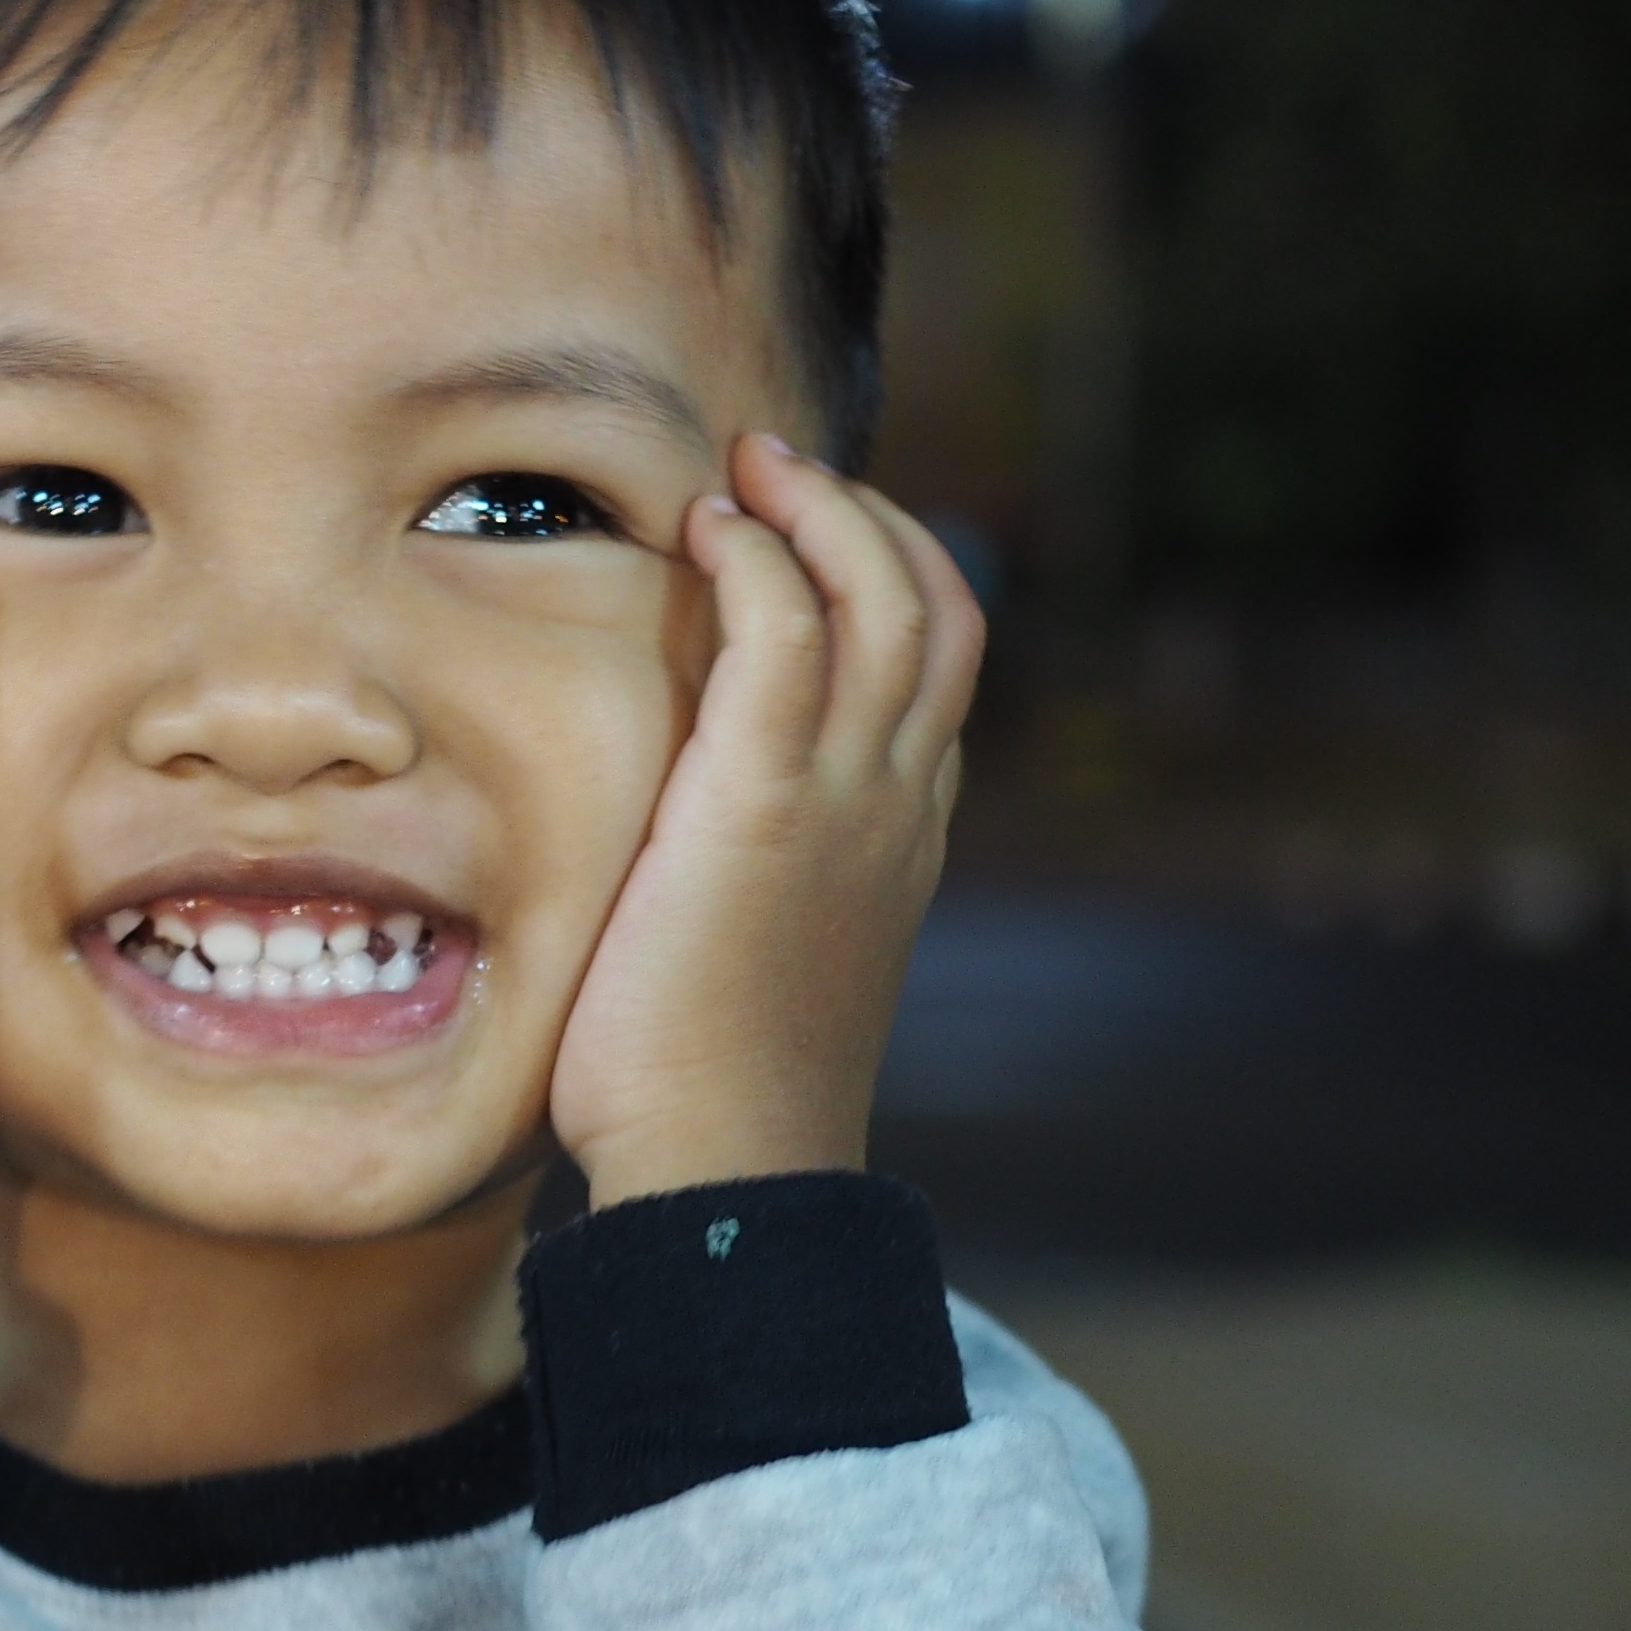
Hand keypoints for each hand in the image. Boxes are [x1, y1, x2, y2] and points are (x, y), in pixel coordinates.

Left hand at [551, 434, 984, 1210]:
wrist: (722, 1164)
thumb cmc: (707, 1084)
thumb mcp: (760, 952)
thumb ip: (758, 876)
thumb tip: (689, 849)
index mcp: (906, 836)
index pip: (942, 668)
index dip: (893, 576)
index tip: (814, 536)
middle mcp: (899, 805)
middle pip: (938, 608)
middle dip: (869, 516)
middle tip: (778, 466)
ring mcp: (846, 801)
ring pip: (884, 598)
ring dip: (819, 511)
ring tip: (746, 470)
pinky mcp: (764, 804)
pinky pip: (789, 633)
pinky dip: (759, 559)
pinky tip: (708, 530)